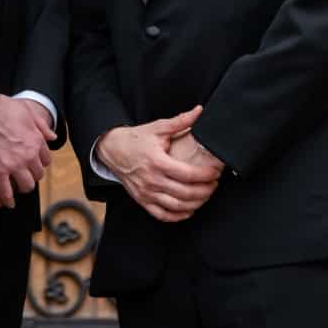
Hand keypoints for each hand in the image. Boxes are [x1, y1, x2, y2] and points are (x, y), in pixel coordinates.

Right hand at [0, 94, 57, 207]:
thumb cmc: (1, 107)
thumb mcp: (27, 111)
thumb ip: (41, 125)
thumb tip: (52, 136)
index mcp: (36, 141)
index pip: (45, 160)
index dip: (39, 163)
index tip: (33, 165)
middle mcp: (29, 155)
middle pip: (38, 175)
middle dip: (32, 176)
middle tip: (25, 176)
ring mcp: (14, 165)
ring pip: (26, 186)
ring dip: (22, 187)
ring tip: (17, 188)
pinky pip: (6, 192)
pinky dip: (7, 199)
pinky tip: (8, 202)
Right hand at [94, 105, 218, 222]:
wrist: (111, 149)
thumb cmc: (135, 139)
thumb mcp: (158, 128)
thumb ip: (180, 121)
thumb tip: (199, 111)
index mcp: (157, 162)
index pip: (189, 174)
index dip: (207, 175)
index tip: (216, 172)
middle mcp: (152, 180)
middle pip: (186, 193)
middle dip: (206, 190)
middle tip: (215, 184)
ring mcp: (146, 192)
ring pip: (177, 206)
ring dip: (196, 203)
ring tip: (206, 195)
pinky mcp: (142, 200)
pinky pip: (163, 215)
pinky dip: (178, 216)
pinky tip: (189, 210)